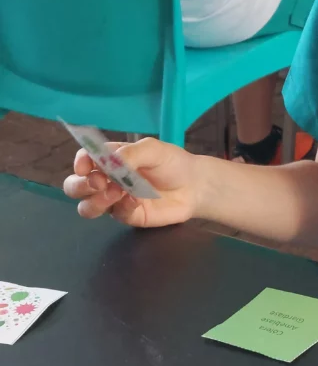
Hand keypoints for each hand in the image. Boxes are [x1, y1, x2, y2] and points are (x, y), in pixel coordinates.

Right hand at [63, 137, 200, 227]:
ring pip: (87, 207)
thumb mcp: (152, 149)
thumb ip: (130, 154)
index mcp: (110, 158)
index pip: (84, 160)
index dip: (80, 163)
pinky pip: (115, 214)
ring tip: (117, 193)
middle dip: (81, 186)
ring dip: (95, 201)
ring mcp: (115, 199)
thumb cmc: (172, 163)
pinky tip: (136, 200)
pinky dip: (123, 207)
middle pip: (75, 186)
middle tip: (100, 183)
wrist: (194, 186)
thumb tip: (108, 162)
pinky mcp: (127, 215)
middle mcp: (107, 179)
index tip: (86, 166)